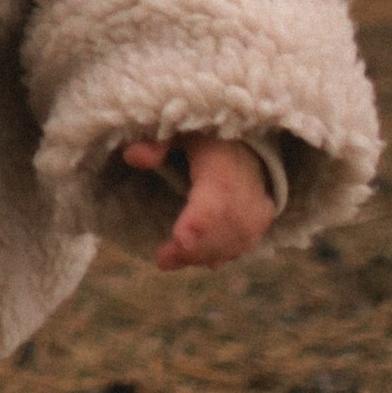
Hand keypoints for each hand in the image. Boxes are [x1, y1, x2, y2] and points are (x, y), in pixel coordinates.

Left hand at [123, 135, 278, 271]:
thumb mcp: (180, 133)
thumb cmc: (206, 140)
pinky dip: (218, 255)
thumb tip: (132, 156)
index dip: (200, 220)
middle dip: (195, 247)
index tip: (180, 239)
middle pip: (223, 226)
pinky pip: (241, 246)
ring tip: (170, 260)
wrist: (246, 149)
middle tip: (164, 259)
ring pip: (234, 242)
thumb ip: (158, 144)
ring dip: (202, 255)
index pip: (215, 195)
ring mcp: (256, 209)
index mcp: (224, 164)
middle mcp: (246, 190)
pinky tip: (194, 259)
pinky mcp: (259, 224)